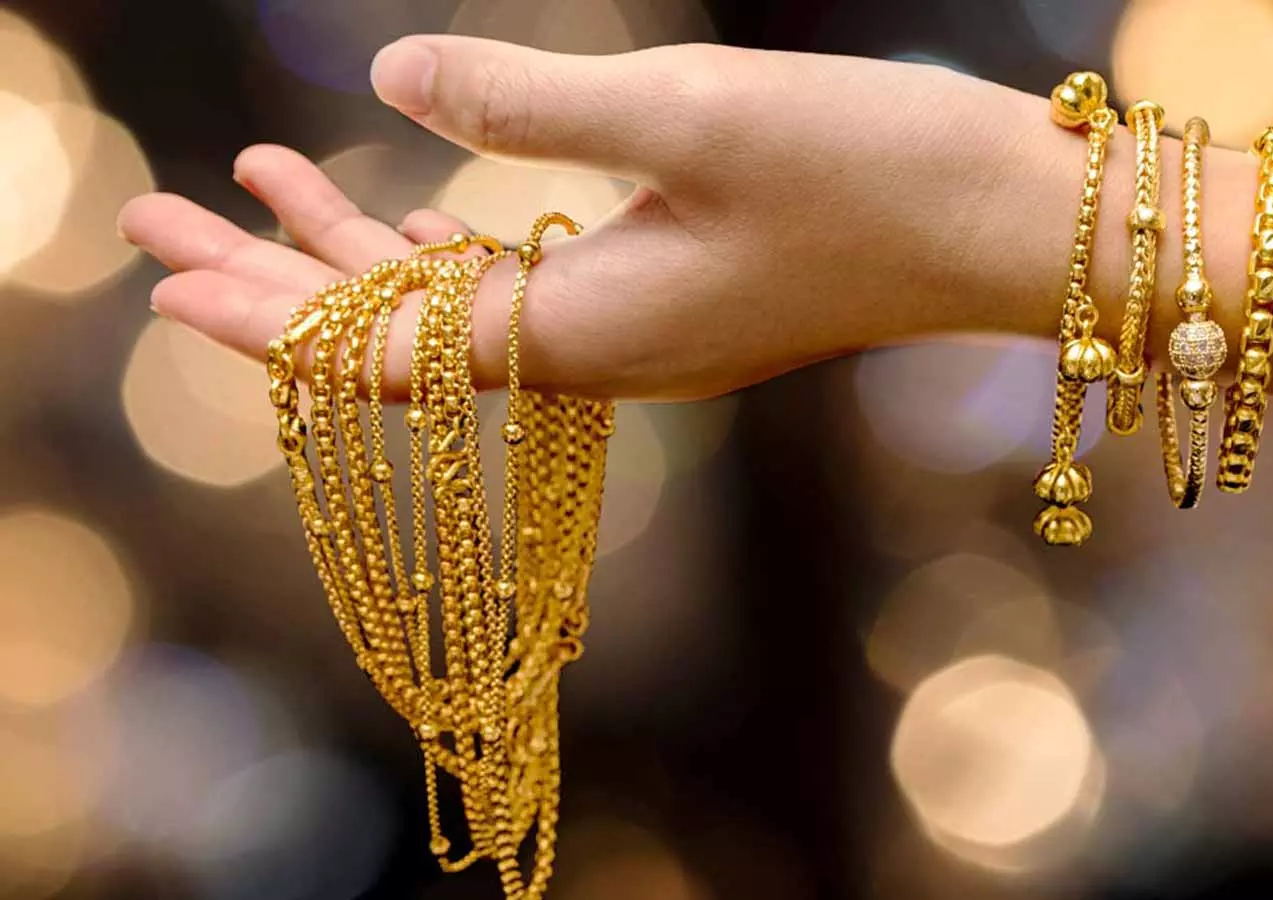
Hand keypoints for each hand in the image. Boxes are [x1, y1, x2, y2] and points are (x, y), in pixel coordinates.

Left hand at [119, 40, 1028, 399]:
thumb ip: (530, 103)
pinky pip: (522, 283)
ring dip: (351, 248)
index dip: (265, 314)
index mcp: (589, 333)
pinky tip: (408, 205)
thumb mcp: (696, 113)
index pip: (385, 349)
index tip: (162, 279)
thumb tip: (390, 81)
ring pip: (455, 303)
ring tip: (250, 182)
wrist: (1004, 224)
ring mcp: (640, 326)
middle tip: (156, 228)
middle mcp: (601, 351)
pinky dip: (447, 241)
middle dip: (274, 280)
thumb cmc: (875, 170)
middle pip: (400, 335)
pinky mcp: (675, 292)